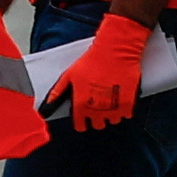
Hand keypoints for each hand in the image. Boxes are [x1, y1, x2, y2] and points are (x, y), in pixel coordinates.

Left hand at [54, 14, 152, 132]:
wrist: (115, 50)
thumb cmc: (92, 60)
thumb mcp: (70, 74)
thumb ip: (58, 91)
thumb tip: (47, 105)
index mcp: (82, 104)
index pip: (80, 126)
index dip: (82, 121)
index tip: (84, 117)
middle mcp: (98, 110)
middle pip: (97, 125)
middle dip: (97, 117)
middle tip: (98, 105)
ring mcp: (114, 108)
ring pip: (112, 121)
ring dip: (111, 114)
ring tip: (110, 100)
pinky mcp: (128, 105)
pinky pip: (126, 116)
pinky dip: (124, 110)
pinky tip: (120, 98)